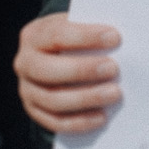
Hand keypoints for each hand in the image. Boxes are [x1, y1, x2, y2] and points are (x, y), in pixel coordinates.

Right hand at [16, 14, 120, 133]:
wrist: (55, 56)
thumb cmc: (75, 39)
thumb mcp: (78, 27)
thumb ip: (93, 32)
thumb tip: (123, 40)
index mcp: (34, 35)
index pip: (57, 35)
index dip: (85, 37)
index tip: (114, 38)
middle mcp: (25, 63)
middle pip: (49, 70)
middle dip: (83, 70)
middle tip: (113, 69)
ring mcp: (27, 89)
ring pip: (53, 99)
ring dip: (86, 98)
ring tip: (114, 93)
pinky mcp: (35, 111)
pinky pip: (55, 122)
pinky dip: (79, 122)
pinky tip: (101, 117)